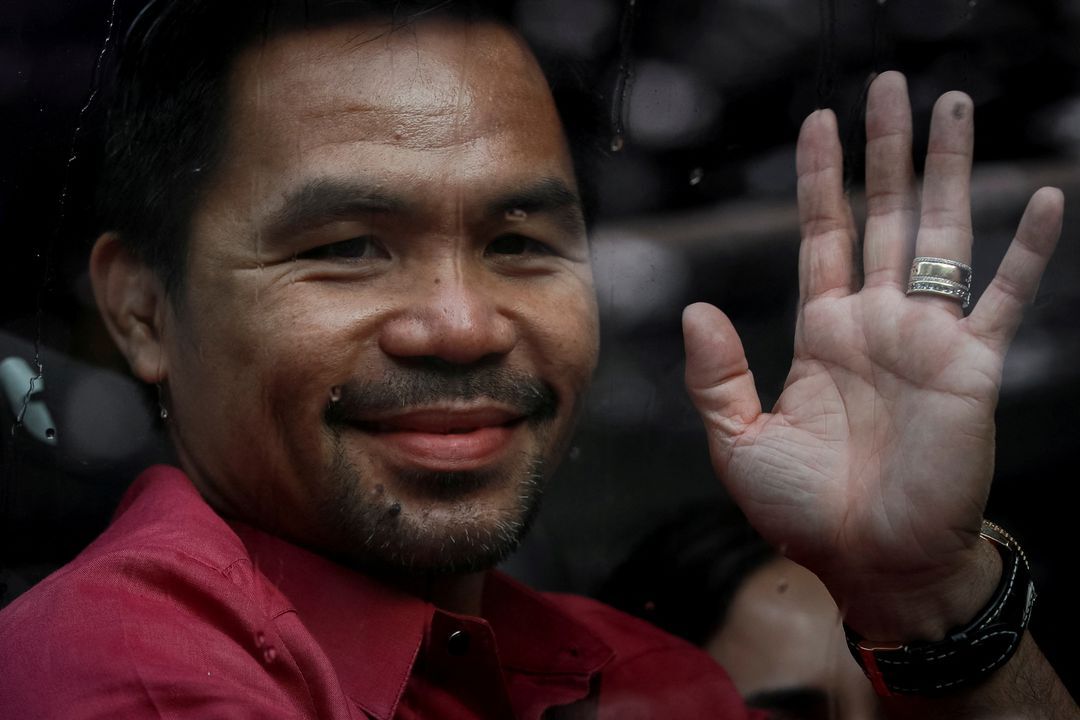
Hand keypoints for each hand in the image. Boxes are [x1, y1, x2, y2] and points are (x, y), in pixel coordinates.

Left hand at [682, 71, 1062, 638]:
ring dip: (948, 170)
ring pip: (939, 234)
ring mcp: (926, 338)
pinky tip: (1043, 196)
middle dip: (885, 150)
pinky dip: (1027, 251)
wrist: (870, 562)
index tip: (819, 120)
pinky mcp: (971, 367)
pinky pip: (1006, 297)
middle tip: (889, 86)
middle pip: (882, 214)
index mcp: (822, 331)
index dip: (820, 177)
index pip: (822, 234)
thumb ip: (717, 374)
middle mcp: (876, 321)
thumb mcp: (738, 440)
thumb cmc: (803, 511)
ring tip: (954, 105)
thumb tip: (697, 306)